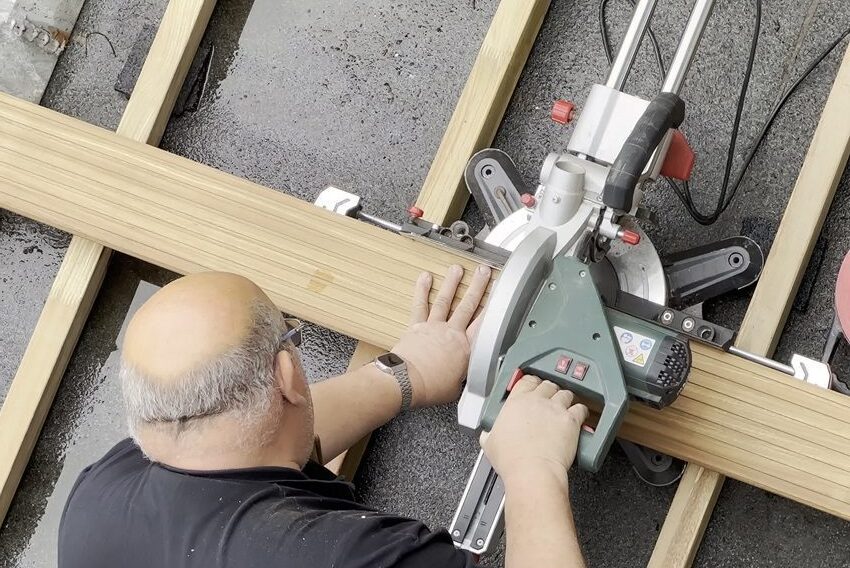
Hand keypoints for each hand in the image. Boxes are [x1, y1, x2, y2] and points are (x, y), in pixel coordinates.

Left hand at [391, 264, 491, 407]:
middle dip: (478, 286)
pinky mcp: (416, 326)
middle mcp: (452, 333)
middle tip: (484, 271)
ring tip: (457, 269)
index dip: (493, 306)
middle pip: (468, 305)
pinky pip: (420, 305)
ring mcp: (433, 326)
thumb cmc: (430, 387)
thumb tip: (466, 377)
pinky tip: (425, 278)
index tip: (499, 294)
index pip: (484, 322)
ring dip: (452, 283)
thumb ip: (464, 376)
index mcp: (466, 348)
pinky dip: (422, 290)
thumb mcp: (457, 388)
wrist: (406, 382)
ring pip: (446, 300)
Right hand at [482, 376, 588, 485]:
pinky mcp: (571, 420)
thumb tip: (488, 434)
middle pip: (547, 384)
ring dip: (565, 398)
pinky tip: (579, 416)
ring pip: (565, 393)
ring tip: (565, 405)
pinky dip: (581, 411)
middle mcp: (537, 401)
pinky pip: (580, 408)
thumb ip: (490, 432)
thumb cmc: (512, 459)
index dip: (531, 382)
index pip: (526, 381)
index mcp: (516, 402)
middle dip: (549, 389)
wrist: (532, 471)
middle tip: (549, 397)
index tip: (532, 386)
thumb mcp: (489, 442)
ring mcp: (555, 409)